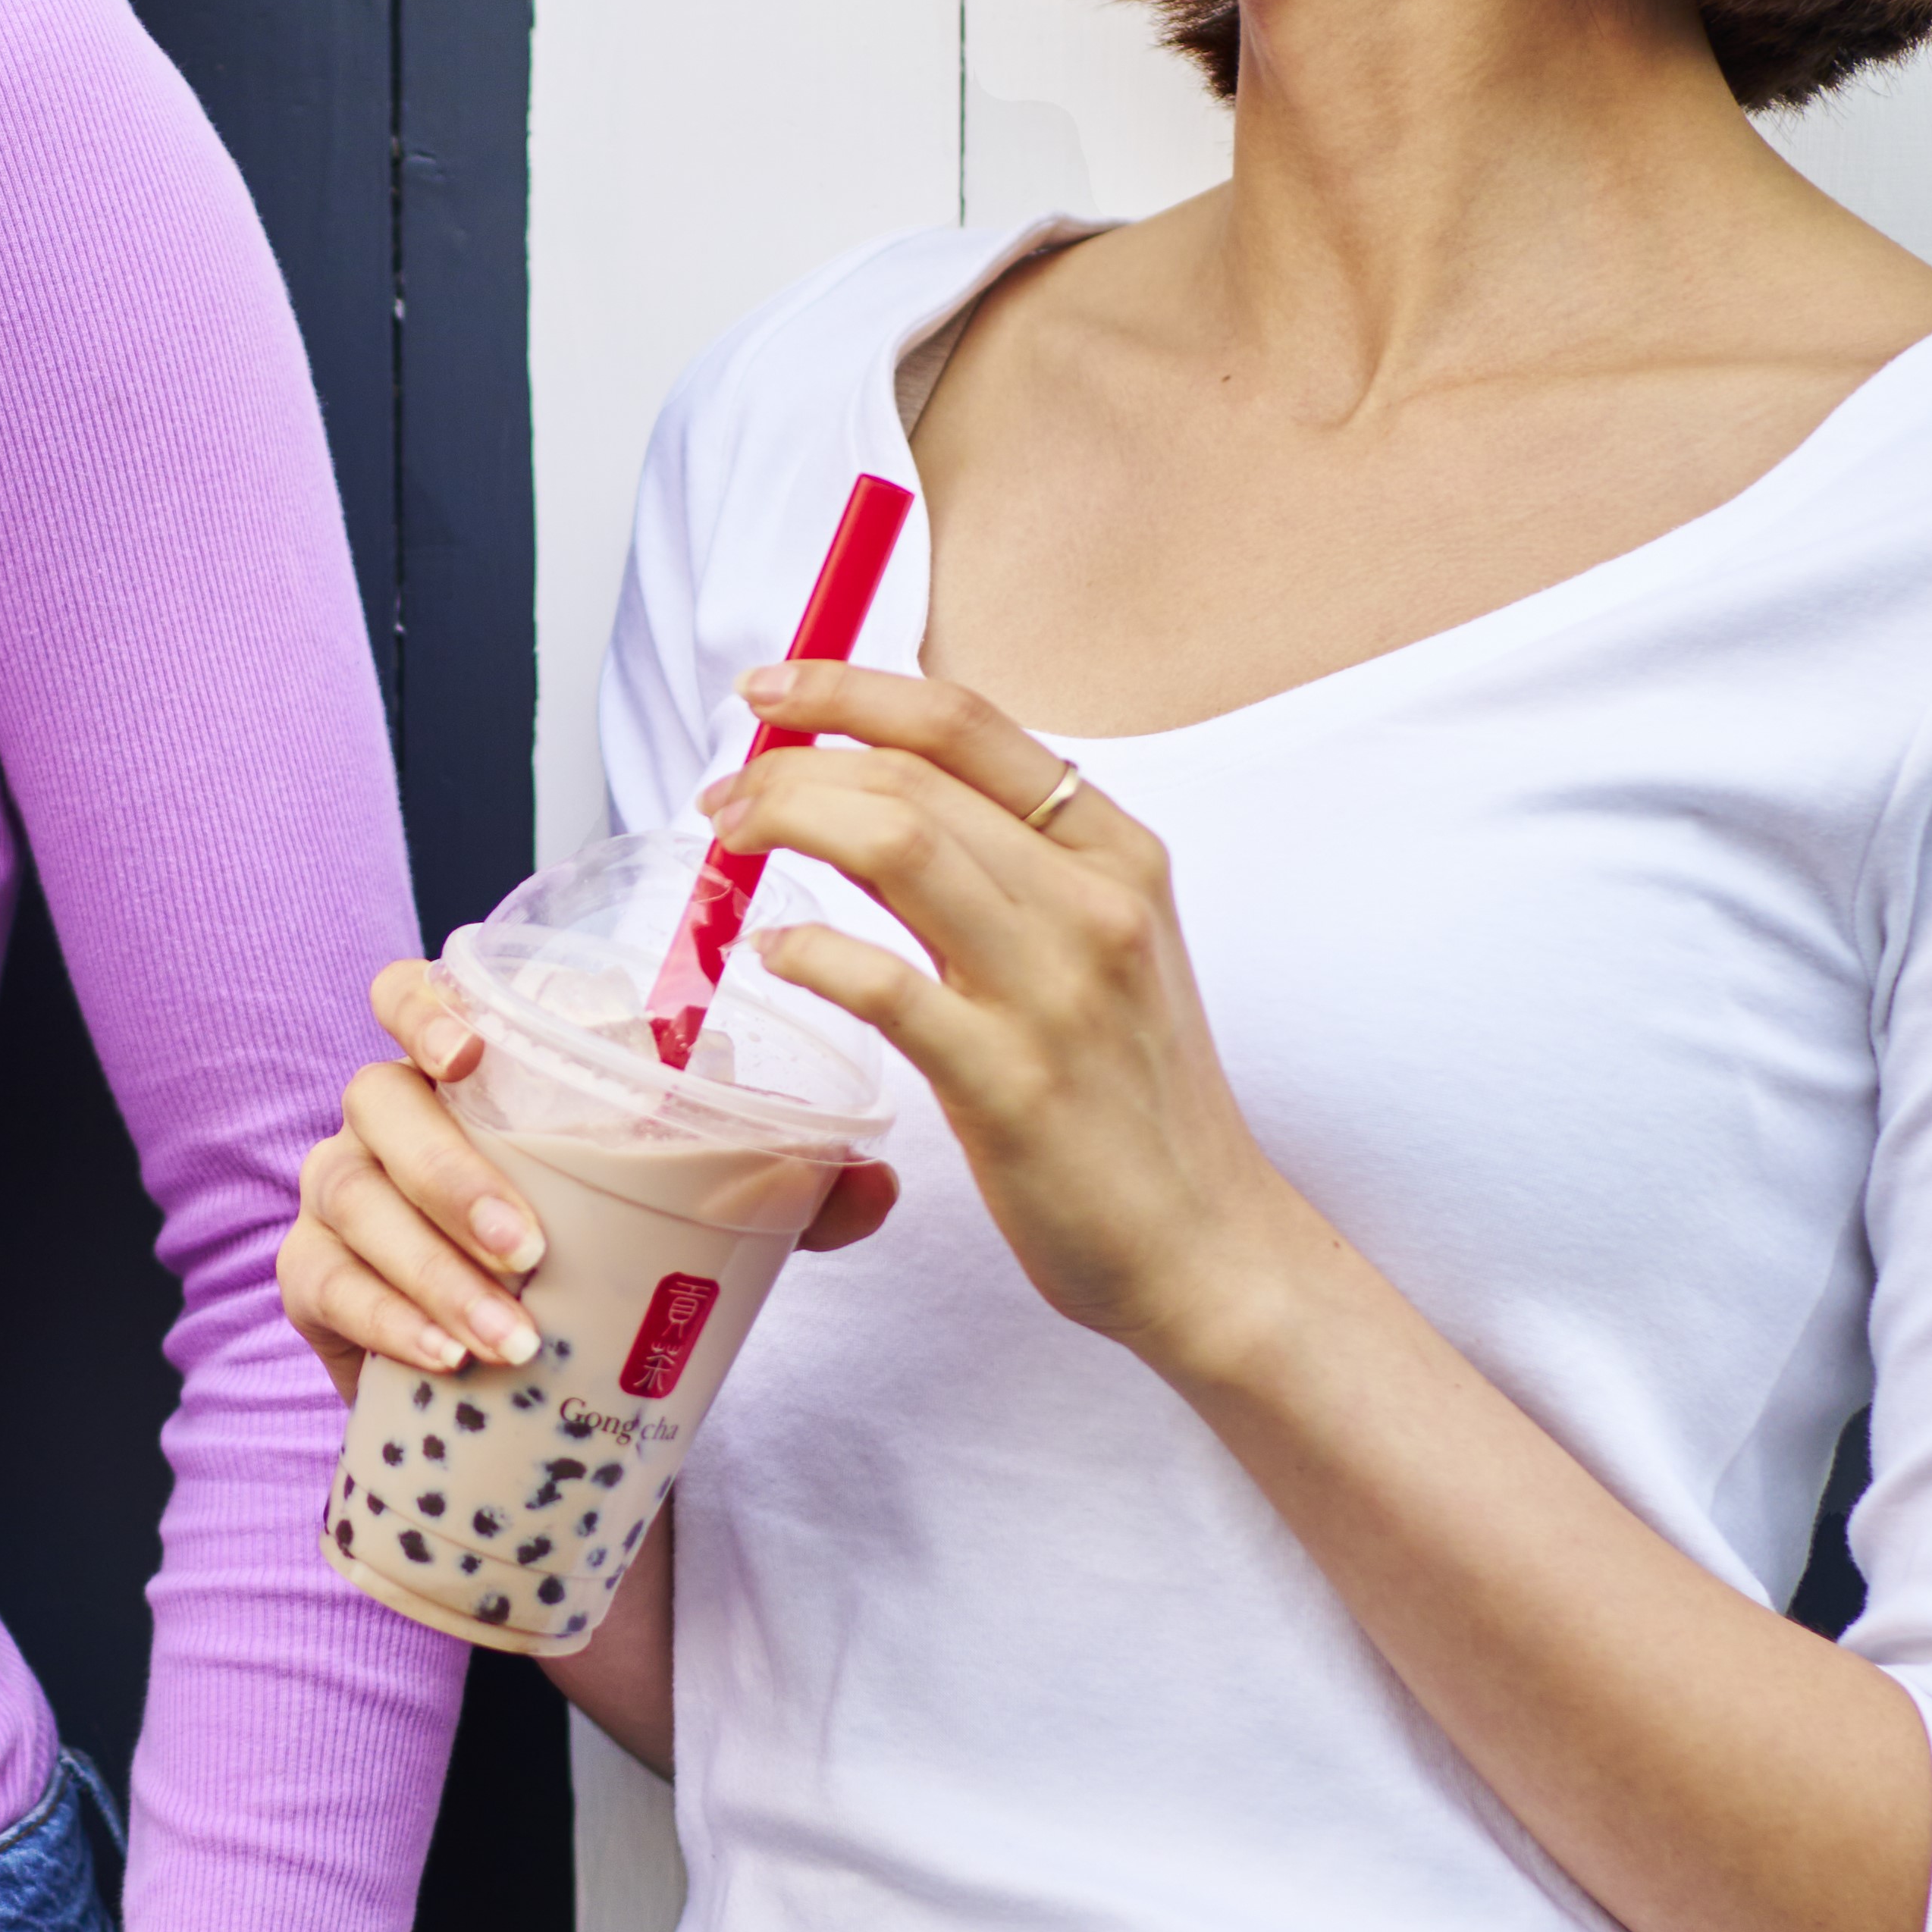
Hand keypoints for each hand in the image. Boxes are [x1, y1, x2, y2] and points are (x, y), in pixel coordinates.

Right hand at [281, 955, 894, 1393]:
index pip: (411, 995)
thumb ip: (784, 1194)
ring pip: (353, 1198)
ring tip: (511, 1335)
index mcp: (466, 1070)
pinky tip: (446, 1357)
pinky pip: (325, 1283)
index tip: (472, 1053)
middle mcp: (390, 1116)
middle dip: (447, 1173)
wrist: (530, 1376)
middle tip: (528, 1246)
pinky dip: (387, 1319)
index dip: (426, 1008)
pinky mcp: (318, 1281)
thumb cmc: (601, 1254)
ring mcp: (343, 1194)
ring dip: (430, 1267)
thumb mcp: (698, 1216)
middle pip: (378, 1101)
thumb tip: (879, 1183)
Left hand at [702, 655, 1304, 1382]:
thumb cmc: (1131, 1098)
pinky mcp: (1010, 1083)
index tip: (769, 689)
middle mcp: (1094, 902)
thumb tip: (867, 799)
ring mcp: (1054, 990)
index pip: (967, 722)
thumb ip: (1001, 869)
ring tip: (731, 847)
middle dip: (793, 764)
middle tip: (726, 795)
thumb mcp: (1093, 949)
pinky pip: (884, 983)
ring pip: (895, 843)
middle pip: (912, 774)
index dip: (850, 689)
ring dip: (787, 825)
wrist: (1206, 1242)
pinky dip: (811, 951)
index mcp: (1117, 853)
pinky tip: (777, 953)